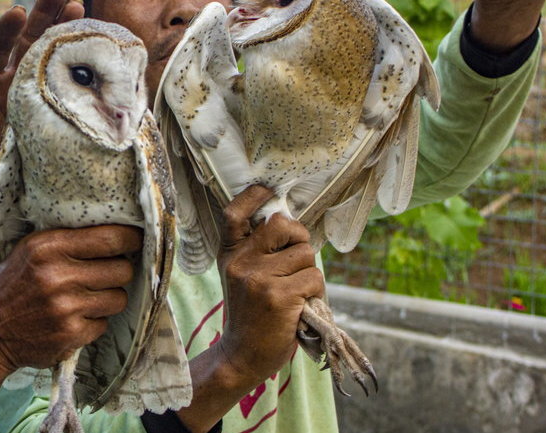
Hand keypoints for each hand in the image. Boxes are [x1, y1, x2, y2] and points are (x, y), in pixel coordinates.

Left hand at [0, 0, 83, 265]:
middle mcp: (12, 81)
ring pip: (52, 55)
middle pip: (29, 40)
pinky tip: (97, 48)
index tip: (17, 11)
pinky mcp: (54, 111)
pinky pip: (69, 84)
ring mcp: (35, 93)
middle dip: (44, 14)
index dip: (6, 30)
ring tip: (82, 7)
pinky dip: (82, 66)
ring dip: (65, 30)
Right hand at [0, 224, 138, 373]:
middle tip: (108, 273)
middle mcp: (57, 275)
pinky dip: (94, 322)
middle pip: (122, 270)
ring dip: (109, 299)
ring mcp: (66, 307)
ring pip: (118, 298)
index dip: (131, 240)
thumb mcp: (28, 251)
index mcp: (48, 246)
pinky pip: (104, 324)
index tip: (136, 241)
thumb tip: (115, 231)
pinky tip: (74, 319)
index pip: (111, 238)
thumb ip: (66, 240)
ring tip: (88, 298)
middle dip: (120, 271)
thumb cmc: (10, 287)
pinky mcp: (71, 334)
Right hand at [177, 186, 322, 432]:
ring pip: (306, 254)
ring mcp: (258, 279)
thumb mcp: (241, 276)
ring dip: (310, 272)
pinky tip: (301, 306)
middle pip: (283, 225)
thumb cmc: (250, 313)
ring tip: (296, 292)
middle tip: (297, 258)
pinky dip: (316, 292)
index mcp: (229, 254)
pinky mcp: (279, 297)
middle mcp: (240, 262)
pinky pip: (314, 278)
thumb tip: (288, 221)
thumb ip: (256, 250)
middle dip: (299, 237)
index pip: (234, 213)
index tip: (268, 190)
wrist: (242, 355)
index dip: (253, 196)